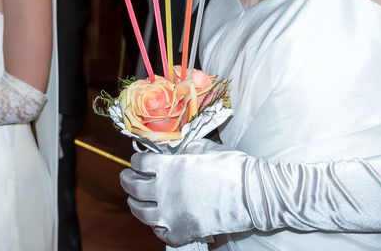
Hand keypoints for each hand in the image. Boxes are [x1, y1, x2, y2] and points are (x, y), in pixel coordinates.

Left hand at [119, 147, 252, 245]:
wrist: (253, 193)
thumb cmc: (232, 166)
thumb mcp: (204, 148)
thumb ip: (183, 149)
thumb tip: (170, 149)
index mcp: (168, 166)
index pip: (139, 163)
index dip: (137, 161)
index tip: (138, 161)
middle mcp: (164, 190)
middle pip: (133, 187)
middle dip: (127, 180)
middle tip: (127, 178)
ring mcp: (171, 214)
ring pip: (141, 212)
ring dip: (136, 204)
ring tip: (136, 201)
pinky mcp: (182, 232)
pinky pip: (160, 232)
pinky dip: (158, 226)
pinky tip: (160, 221)